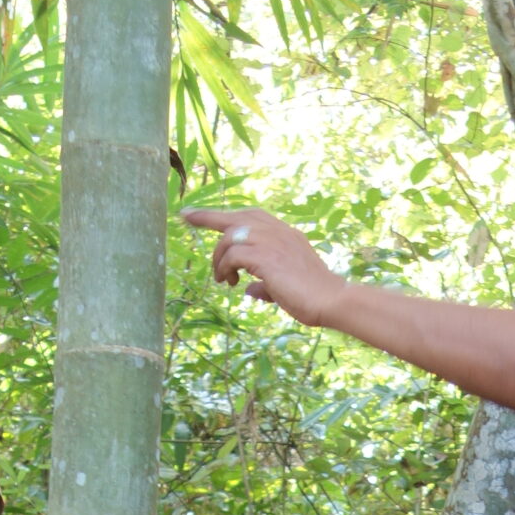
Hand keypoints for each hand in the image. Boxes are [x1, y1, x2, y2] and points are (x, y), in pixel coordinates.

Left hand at [181, 207, 346, 328]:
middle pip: (234, 217)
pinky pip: (233, 255)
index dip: (226, 215)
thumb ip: (266, 284)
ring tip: (221, 279)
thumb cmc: (312, 297)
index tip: (202, 214)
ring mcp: (271, 241)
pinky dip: (225, 268)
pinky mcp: (265, 256)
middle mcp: (276, 231)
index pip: (250, 217)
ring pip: (229, 238)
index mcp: (284, 234)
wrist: (330, 299)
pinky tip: (229, 282)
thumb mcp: (285, 287)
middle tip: (185, 217)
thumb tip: (249, 290)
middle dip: (207, 216)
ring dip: (219, 259)